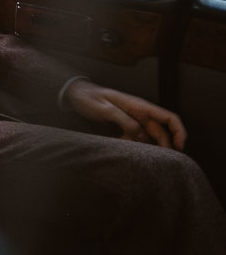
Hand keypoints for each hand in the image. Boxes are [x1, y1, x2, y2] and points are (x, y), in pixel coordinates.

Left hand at [63, 79, 185, 149]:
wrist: (76, 93)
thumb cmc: (89, 97)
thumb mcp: (104, 108)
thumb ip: (123, 120)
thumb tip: (141, 134)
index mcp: (139, 106)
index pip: (169, 117)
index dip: (178, 132)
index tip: (179, 147)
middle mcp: (140, 112)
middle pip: (161, 131)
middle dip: (164, 146)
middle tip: (159, 161)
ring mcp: (133, 118)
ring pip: (149, 136)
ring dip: (147, 147)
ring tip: (138, 157)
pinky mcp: (125, 124)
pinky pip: (135, 136)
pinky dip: (133, 144)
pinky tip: (122, 147)